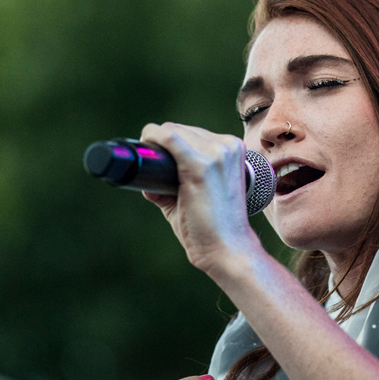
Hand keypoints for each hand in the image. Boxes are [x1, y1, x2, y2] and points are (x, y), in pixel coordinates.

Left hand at [138, 122, 261, 273]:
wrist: (228, 250)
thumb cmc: (213, 228)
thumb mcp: (196, 197)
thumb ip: (172, 187)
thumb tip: (146, 183)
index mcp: (232, 149)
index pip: (194, 132)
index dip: (172, 142)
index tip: (160, 156)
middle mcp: (226, 146)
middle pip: (181, 129)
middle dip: (162, 143)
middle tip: (153, 168)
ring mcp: (215, 153)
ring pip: (172, 131)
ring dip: (156, 142)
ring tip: (151, 165)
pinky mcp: (199, 165)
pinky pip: (169, 137)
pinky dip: (152, 137)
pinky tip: (146, 144)